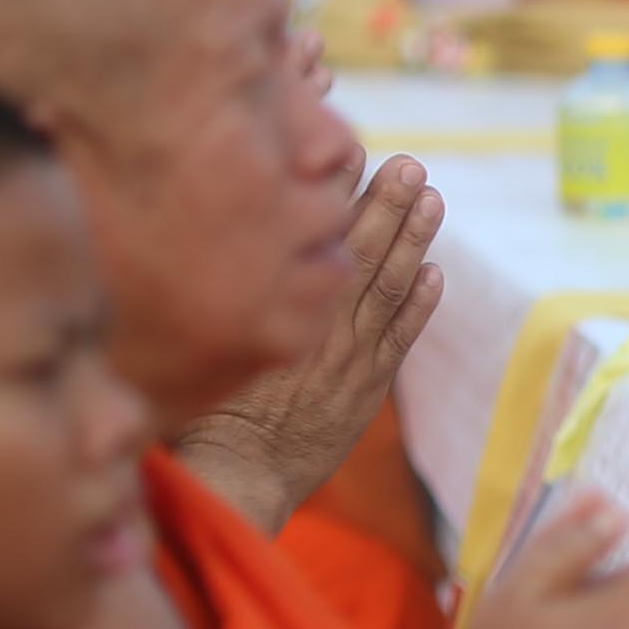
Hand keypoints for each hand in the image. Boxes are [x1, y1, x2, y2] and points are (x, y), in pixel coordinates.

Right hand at [169, 157, 440, 530]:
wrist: (235, 476)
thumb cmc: (198, 407)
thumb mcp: (194, 340)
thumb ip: (206, 289)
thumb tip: (193, 230)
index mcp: (270, 306)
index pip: (308, 238)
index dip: (334, 194)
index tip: (353, 152)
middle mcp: (311, 325)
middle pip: (356, 254)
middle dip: (385, 205)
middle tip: (412, 165)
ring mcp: (345, 357)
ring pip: (386, 288)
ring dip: (411, 242)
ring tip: (432, 199)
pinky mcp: (364, 389)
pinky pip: (399, 339)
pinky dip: (419, 305)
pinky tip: (435, 272)